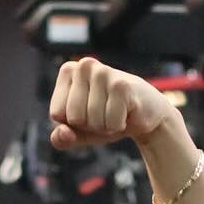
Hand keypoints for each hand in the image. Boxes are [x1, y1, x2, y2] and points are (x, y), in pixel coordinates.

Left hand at [48, 57, 174, 149]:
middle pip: (74, 118)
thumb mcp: (79, 131)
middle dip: (90, 125)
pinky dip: (118, 125)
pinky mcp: (121, 85)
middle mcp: (83, 65)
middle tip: (105, 112)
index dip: (73, 122)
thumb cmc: (107, 117)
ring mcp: (103, 73)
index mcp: (68, 71)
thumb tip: (62, 133)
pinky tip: (127, 112)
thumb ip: (62, 138)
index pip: (57, 113)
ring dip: (106, 126)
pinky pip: (111, 123)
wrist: (145, 112)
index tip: (88, 112)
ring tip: (116, 111)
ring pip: (92, 122)